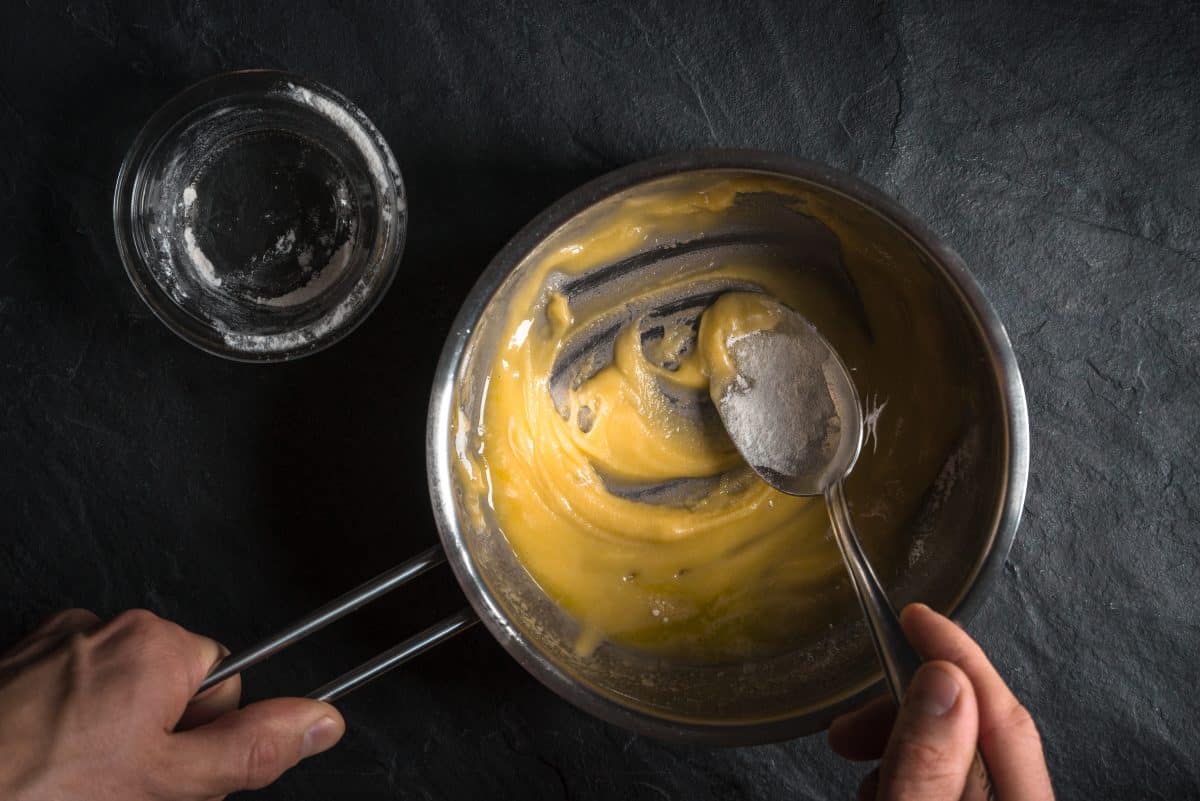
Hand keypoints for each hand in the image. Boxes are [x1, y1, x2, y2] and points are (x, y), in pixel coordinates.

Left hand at [0, 608, 344, 799]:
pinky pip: (72, 689)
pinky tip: (46, 763)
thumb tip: (323, 720)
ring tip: (73, 780)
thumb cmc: (39, 794)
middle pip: (173, 688)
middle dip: (158, 740)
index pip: (227, 686)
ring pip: (120, 694)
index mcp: (156, 645)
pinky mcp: (16, 662)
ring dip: (111, 737)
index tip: (166, 771)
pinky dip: (67, 726)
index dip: (202, 742)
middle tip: (118, 786)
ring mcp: (54, 642)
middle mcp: (106, 627)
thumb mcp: (166, 788)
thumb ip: (253, 750)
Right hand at [828, 603, 1053, 800]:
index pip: (1000, 712)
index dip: (955, 653)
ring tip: (853, 755)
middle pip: (977, 729)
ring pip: (958, 754)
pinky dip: (910, 767)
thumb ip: (925, 761)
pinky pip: (948, 781)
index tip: (916, 618)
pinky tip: (879, 785)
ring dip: (901, 740)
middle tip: (855, 720)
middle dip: (908, 706)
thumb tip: (942, 681)